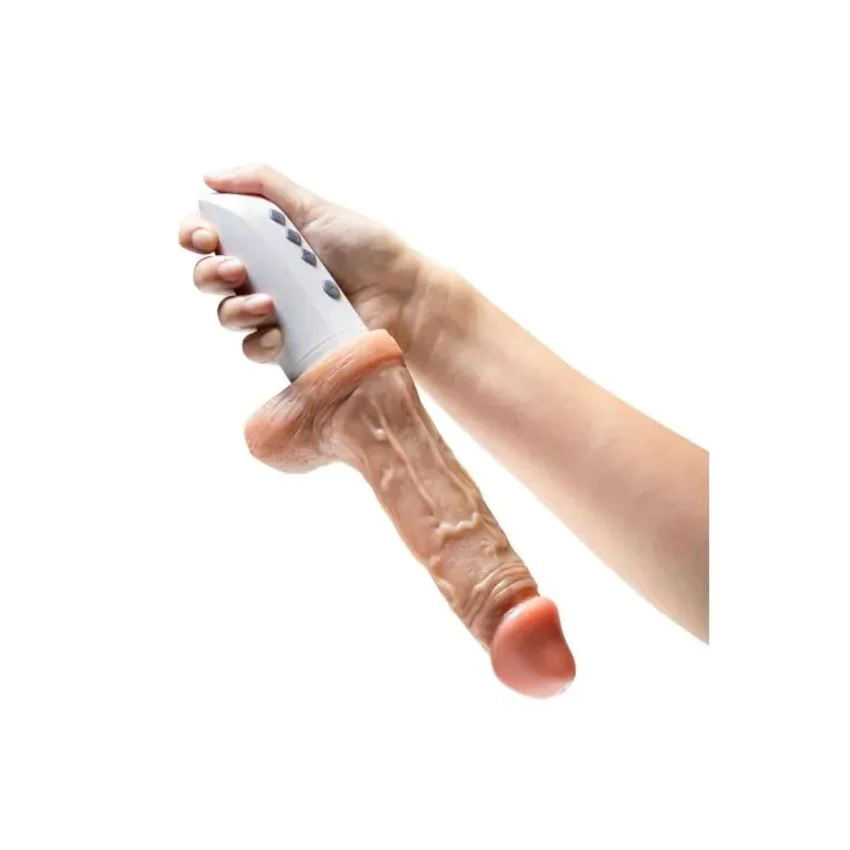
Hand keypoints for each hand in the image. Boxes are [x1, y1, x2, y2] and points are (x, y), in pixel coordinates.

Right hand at [178, 164, 451, 362]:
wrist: (402, 296)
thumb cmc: (366, 250)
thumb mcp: (315, 207)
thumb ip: (263, 186)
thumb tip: (209, 176)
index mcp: (261, 240)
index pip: (207, 235)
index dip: (193, 234)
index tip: (205, 235)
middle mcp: (260, 276)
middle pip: (206, 277)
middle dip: (210, 272)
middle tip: (238, 269)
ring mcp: (271, 314)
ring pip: (225, 316)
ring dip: (234, 309)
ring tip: (268, 304)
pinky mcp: (286, 348)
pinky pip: (252, 349)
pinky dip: (258, 341)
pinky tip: (279, 334)